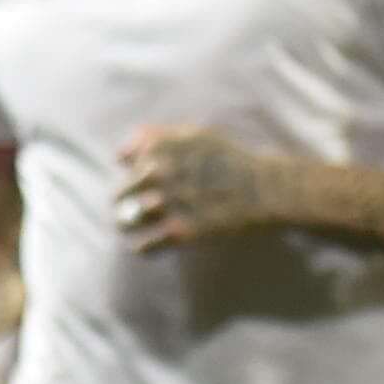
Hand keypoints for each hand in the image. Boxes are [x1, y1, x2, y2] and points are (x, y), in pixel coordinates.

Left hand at [113, 124, 299, 252]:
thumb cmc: (229, 161)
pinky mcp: (180, 231)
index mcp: (161, 146)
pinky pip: (143, 246)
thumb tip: (120, 157)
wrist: (264, 189)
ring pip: (126, 221)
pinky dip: (143, 247)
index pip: (123, 158)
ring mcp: (168, 202)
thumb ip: (157, 138)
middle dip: (124, 201)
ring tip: (132, 227)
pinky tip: (150, 245)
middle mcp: (159, 171)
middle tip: (130, 209)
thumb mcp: (195, 135)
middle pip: (120, 193)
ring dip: (127, 225)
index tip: (142, 178)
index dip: (131, 169)